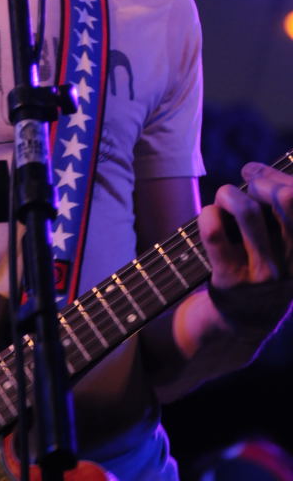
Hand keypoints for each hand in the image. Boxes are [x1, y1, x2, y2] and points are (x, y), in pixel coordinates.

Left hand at [198, 162, 292, 335]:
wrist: (244, 324)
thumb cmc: (263, 267)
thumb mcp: (284, 243)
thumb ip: (277, 207)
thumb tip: (250, 169)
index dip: (278, 175)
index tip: (255, 173)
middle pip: (286, 198)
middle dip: (259, 180)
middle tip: (243, 187)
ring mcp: (264, 273)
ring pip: (247, 210)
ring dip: (229, 192)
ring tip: (224, 199)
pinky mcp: (232, 280)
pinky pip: (214, 231)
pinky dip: (208, 213)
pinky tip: (209, 217)